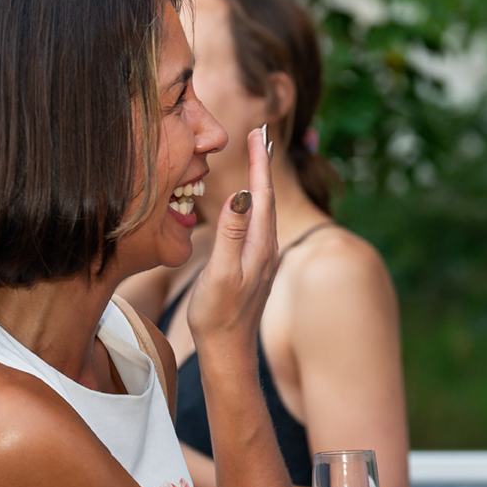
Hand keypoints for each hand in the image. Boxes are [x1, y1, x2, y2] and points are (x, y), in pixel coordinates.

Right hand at [186, 125, 276, 366]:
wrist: (228, 353)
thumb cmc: (218, 316)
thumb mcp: (221, 273)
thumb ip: (230, 233)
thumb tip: (241, 194)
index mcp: (260, 245)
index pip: (262, 193)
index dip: (259, 162)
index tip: (258, 132)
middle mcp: (266, 249)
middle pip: (267, 197)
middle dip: (262, 164)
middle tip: (259, 134)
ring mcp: (261, 259)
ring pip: (263, 210)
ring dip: (260, 182)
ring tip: (256, 158)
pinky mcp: (254, 267)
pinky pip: (256, 225)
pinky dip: (253, 204)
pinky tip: (247, 203)